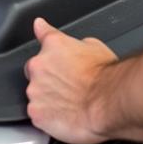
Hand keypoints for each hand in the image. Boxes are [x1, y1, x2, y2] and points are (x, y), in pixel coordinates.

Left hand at [25, 17, 117, 143]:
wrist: (107, 102)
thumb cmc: (105, 77)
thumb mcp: (95, 46)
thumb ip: (78, 43)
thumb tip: (78, 46)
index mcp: (53, 45)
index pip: (42, 34)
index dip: (41, 32)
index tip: (38, 27)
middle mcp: (39, 66)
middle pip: (35, 70)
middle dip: (47, 76)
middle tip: (67, 85)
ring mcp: (35, 91)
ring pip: (36, 94)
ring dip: (47, 97)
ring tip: (69, 104)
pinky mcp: (36, 113)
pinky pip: (37, 114)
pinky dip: (48, 117)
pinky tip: (64, 116)